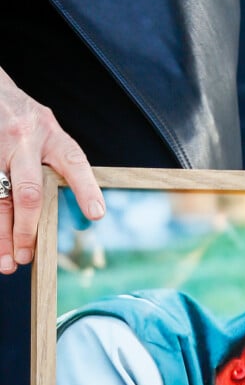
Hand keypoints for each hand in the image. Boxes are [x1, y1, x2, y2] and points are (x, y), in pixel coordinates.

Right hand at [0, 68, 104, 274]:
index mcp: (51, 135)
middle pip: (29, 191)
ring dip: (3, 234)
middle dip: (28, 228)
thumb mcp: (49, 132)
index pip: (74, 162)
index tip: (96, 214)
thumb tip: (88, 215)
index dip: (85, 189)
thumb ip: (63, 165)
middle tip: (28, 256)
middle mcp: (25, 140)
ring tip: (9, 263)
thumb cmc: (26, 121)